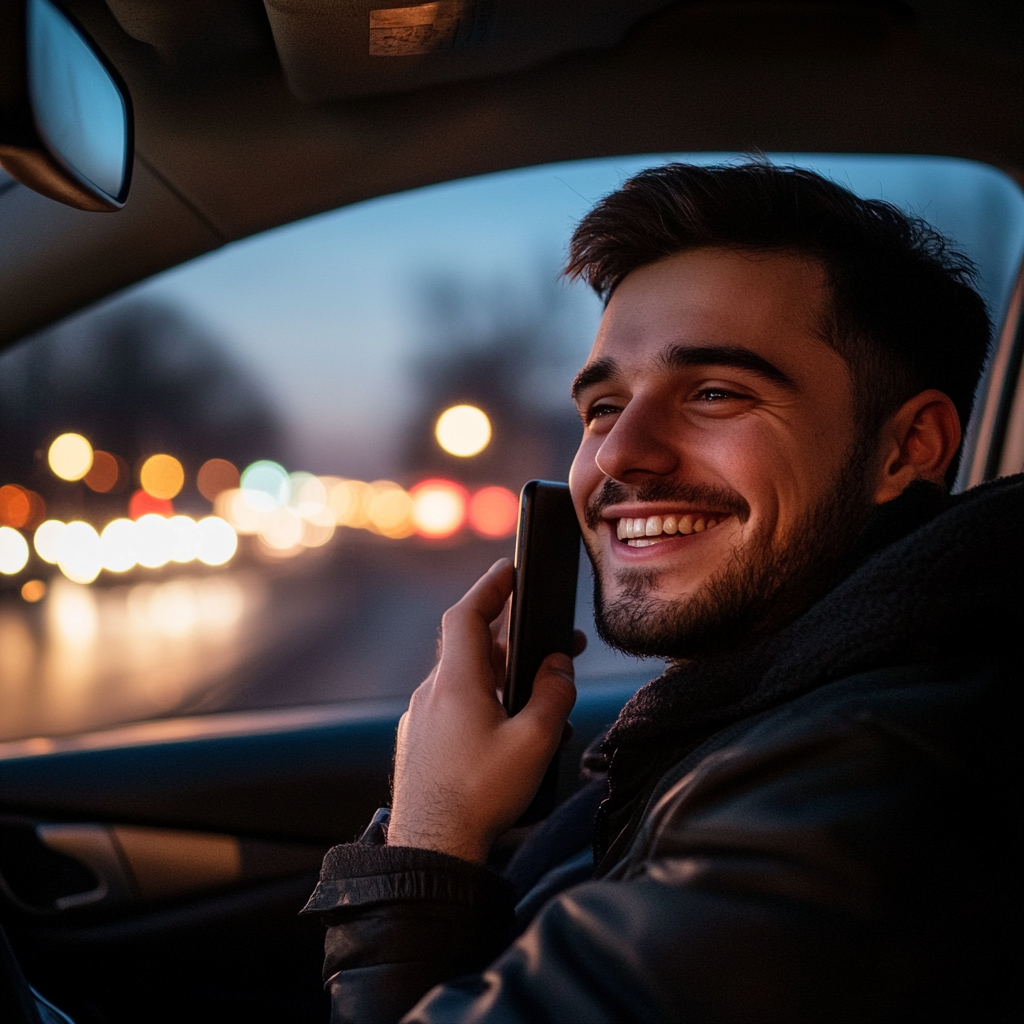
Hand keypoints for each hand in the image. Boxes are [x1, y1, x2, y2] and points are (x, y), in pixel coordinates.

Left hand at [387, 559, 578, 863]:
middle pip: (473, 647)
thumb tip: (559, 665)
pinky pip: (456, 706)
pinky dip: (486, 700)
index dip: (490, 587)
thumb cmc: (479, 796)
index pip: (468, 615)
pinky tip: (511, 728)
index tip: (510, 570)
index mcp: (456, 683)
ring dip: (503, 674)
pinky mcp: (421, 742)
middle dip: (515, 638)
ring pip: (466, 679)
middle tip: (554, 641)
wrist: (431, 848)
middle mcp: (433, 693)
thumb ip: (553, 695)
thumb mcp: (533, 743)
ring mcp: (422, 718)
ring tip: (542, 688)